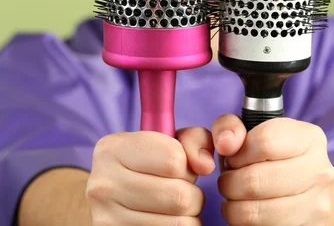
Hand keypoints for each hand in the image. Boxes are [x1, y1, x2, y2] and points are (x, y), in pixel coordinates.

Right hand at [86, 129, 214, 224]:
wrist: (114, 195)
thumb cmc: (149, 164)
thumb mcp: (169, 141)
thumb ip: (193, 140)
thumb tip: (205, 165)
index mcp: (112, 148)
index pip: (173, 159)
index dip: (187, 165)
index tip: (180, 167)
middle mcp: (103, 183)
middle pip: (179, 195)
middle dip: (193, 195)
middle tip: (183, 191)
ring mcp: (106, 218)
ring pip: (178, 223)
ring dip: (189, 217)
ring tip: (177, 208)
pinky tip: (168, 221)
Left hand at [213, 115, 333, 225]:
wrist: (303, 188)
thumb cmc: (268, 154)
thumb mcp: (249, 129)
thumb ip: (229, 125)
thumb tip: (226, 143)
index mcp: (309, 138)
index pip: (265, 141)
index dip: (238, 153)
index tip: (232, 158)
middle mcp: (320, 170)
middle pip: (256, 180)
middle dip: (230, 183)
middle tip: (227, 181)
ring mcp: (317, 205)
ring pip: (256, 212)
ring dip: (234, 207)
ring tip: (234, 197)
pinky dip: (245, 225)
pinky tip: (247, 211)